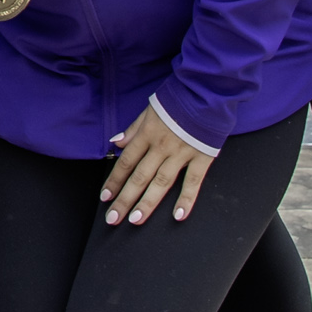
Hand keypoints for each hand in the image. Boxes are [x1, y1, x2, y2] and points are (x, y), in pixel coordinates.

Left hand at [100, 98, 215, 223]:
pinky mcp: (202, 157)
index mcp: (147, 134)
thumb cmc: (177, 99)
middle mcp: (161, 147)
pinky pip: (193, 181)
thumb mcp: (149, 109)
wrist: (206, 91)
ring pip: (161, 182)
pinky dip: (186, 199)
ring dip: (147, 203)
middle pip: (139, 177)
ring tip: (135, 220)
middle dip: (124, 199)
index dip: (114, 181)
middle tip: (113, 218)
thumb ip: (134, 129)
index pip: (126, 162)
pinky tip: (178, 215)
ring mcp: (182, 153)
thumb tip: (116, 142)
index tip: (105, 198)